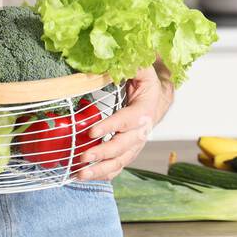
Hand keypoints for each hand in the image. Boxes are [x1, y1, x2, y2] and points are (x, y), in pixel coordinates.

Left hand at [73, 65, 166, 180]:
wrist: (156, 99)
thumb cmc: (145, 82)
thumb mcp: (142, 68)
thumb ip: (132, 65)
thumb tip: (112, 60)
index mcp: (144, 109)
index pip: (128, 119)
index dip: (111, 126)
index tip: (91, 132)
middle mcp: (142, 131)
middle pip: (124, 146)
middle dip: (103, 153)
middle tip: (83, 158)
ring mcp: (135, 144)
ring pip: (120, 161)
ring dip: (101, 170)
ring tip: (80, 175)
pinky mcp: (128, 152)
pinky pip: (117, 166)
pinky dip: (104, 174)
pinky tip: (87, 177)